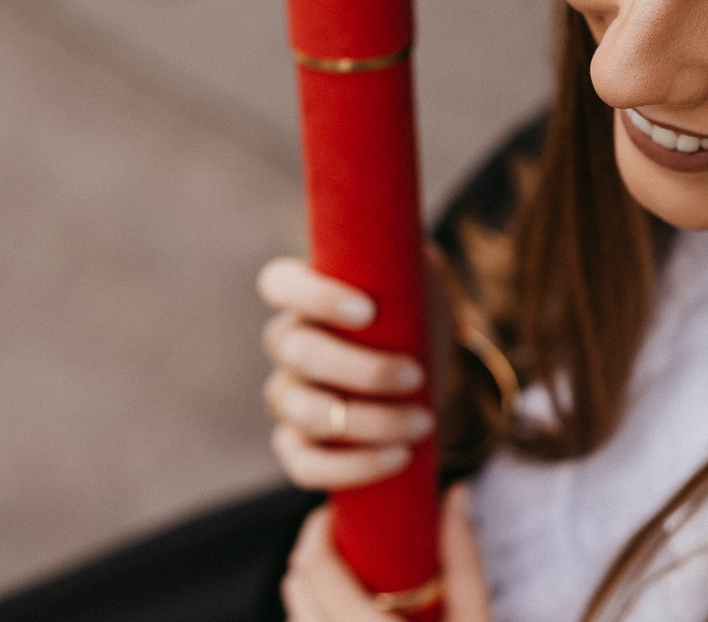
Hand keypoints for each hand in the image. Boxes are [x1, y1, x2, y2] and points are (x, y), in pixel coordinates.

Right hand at [258, 256, 435, 489]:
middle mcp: (287, 345)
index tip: (368, 311)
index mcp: (305, 296)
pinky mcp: (300, 448)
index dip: (314, 295)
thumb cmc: (417, 315)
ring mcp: (288, 398)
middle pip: (297, 352)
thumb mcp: (418, 274)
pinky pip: (305, 466)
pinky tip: (399, 456)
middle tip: (415, 374)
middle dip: (361, 369)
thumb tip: (404, 240)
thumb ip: (405, 252)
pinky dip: (353, 467)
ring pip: (307, 413)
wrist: (429, 375)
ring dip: (369, 421)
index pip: (278, 283)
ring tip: (421, 421)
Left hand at [281, 483, 491, 621]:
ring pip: (296, 612)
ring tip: (352, 569)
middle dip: (316, 550)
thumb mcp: (473, 617)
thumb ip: (462, 557)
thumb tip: (457, 493)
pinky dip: (318, 613)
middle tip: (348, 531)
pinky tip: (349, 607)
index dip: (319, 529)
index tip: (342, 510)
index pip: (314, 568)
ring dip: (314, 585)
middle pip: (296, 585)